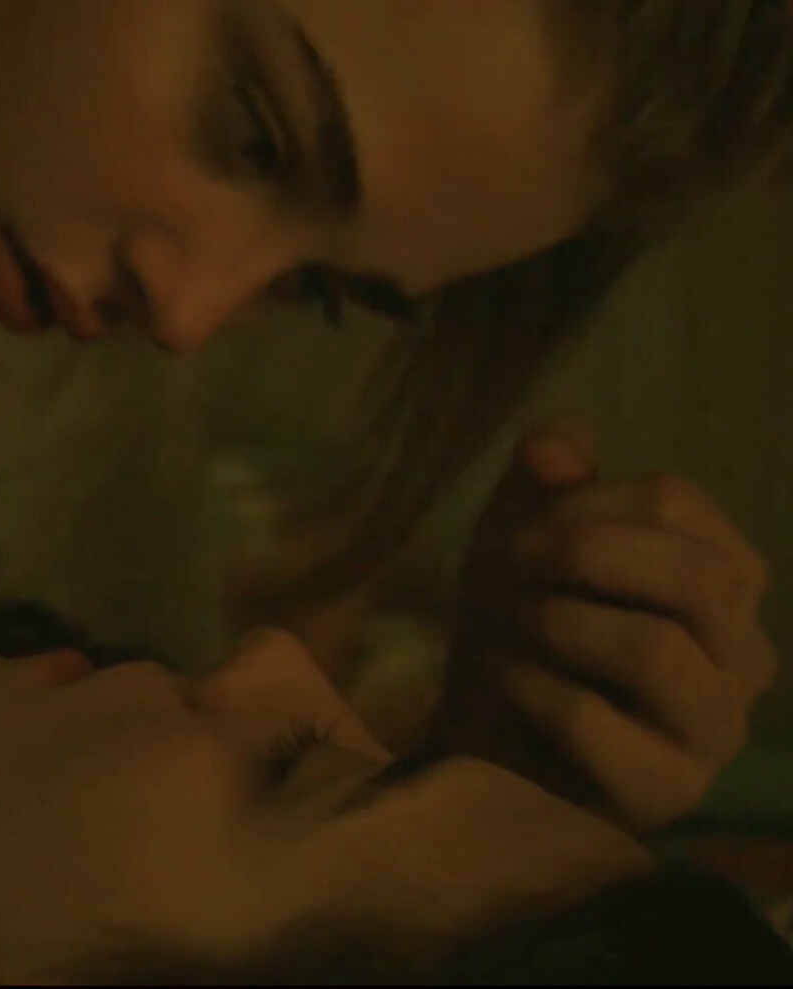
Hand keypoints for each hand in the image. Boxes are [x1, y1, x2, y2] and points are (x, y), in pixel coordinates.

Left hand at [433, 419, 777, 832]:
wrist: (485, 740)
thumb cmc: (525, 631)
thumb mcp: (523, 539)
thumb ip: (545, 479)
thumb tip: (559, 440)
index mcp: (725, 576)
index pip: (675, 502)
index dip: (581, 502)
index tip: (521, 530)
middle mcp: (744, 652)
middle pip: (695, 575)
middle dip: (581, 557)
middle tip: (509, 571)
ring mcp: (716, 727)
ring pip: (656, 651)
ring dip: (558, 625)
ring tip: (510, 628)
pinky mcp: (668, 790)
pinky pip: (597, 722)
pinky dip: (533, 689)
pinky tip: (506, 680)